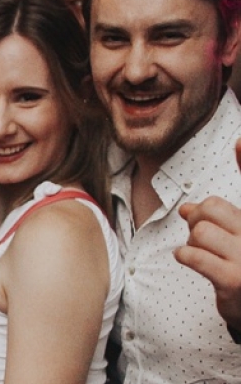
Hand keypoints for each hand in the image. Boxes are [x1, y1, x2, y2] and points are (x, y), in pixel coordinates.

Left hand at [174, 137, 240, 330]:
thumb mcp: (235, 236)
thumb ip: (215, 218)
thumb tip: (186, 208)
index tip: (240, 141)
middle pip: (211, 207)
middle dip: (198, 218)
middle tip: (204, 234)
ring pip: (200, 231)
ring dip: (193, 242)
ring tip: (206, 254)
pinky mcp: (234, 280)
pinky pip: (193, 255)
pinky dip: (185, 255)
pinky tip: (192, 260)